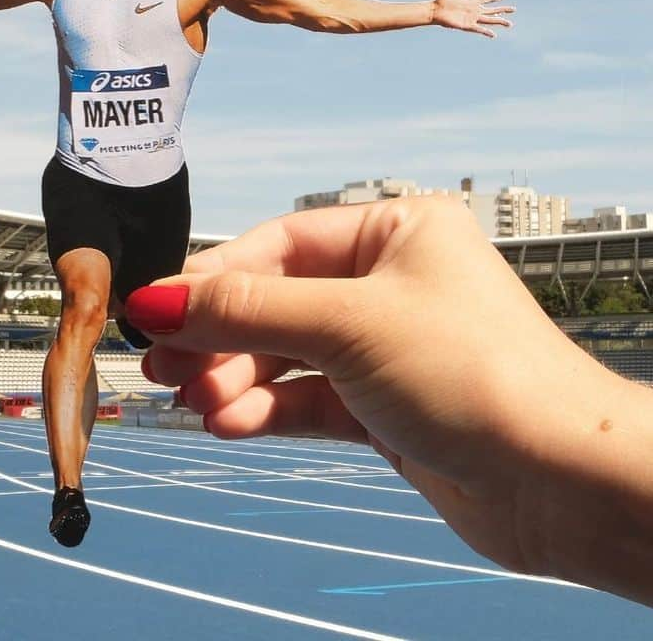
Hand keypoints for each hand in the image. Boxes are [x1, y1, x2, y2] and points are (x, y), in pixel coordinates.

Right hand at [127, 198, 651, 595]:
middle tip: (159, 364)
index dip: (212, 278)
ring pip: (288, 354)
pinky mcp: (385, 405)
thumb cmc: (473, 373)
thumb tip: (155, 298)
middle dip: (218, 335)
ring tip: (194, 402)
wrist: (562, 482)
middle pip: (276, 301)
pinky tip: (230, 422)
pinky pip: (309, 397)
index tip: (153, 309)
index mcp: (394, 233)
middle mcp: (389, 282)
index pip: (279, 245)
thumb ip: (246, 310)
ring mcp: (386, 346)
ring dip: (237, 378)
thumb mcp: (346, 324)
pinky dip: (268, 408)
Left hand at [431, 0, 514, 36]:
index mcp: (473, 1)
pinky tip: (494, 34)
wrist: (434, 9)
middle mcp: (475, 10)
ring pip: (489, 20)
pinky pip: (478, 29)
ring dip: (499, 21)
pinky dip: (486, 32)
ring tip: (510, 24)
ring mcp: (472, 18)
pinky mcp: (467, 25)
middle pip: (492, 10)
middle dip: (503, 10)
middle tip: (514, 9)